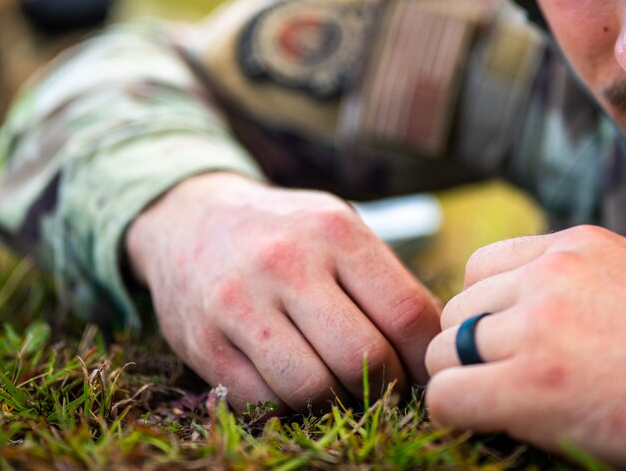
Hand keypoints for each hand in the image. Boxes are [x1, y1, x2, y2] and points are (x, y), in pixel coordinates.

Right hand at [125, 172, 440, 411]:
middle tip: (385, 388)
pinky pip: (265, 401)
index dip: (426, 356)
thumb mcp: (336, 228)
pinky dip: (290, 405)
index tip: (424, 367)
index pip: (407, 312)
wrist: (187, 219)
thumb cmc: (284, 233)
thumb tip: (437, 348)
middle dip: (386, 387)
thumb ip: (383, 278)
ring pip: (314, 388)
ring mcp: (240, 303)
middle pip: (365, 356)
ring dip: (338, 402)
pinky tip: (294, 383)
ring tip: (341, 389)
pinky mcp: (205, 343)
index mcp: (335, 230)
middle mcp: (287, 262)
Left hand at [425, 225, 625, 469]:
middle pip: (457, 311)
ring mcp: (538, 325)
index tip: (509, 349)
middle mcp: (548, 274)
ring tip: (513, 410)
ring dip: (469, 385)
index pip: (480, 268)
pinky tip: (500, 428)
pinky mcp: (535, 383)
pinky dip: (463, 416)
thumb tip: (531, 312)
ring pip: (447, 354)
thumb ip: (581, 282)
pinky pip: (449, 396)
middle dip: (474, 353)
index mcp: (574, 246)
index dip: (487, 315)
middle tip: (510, 389)